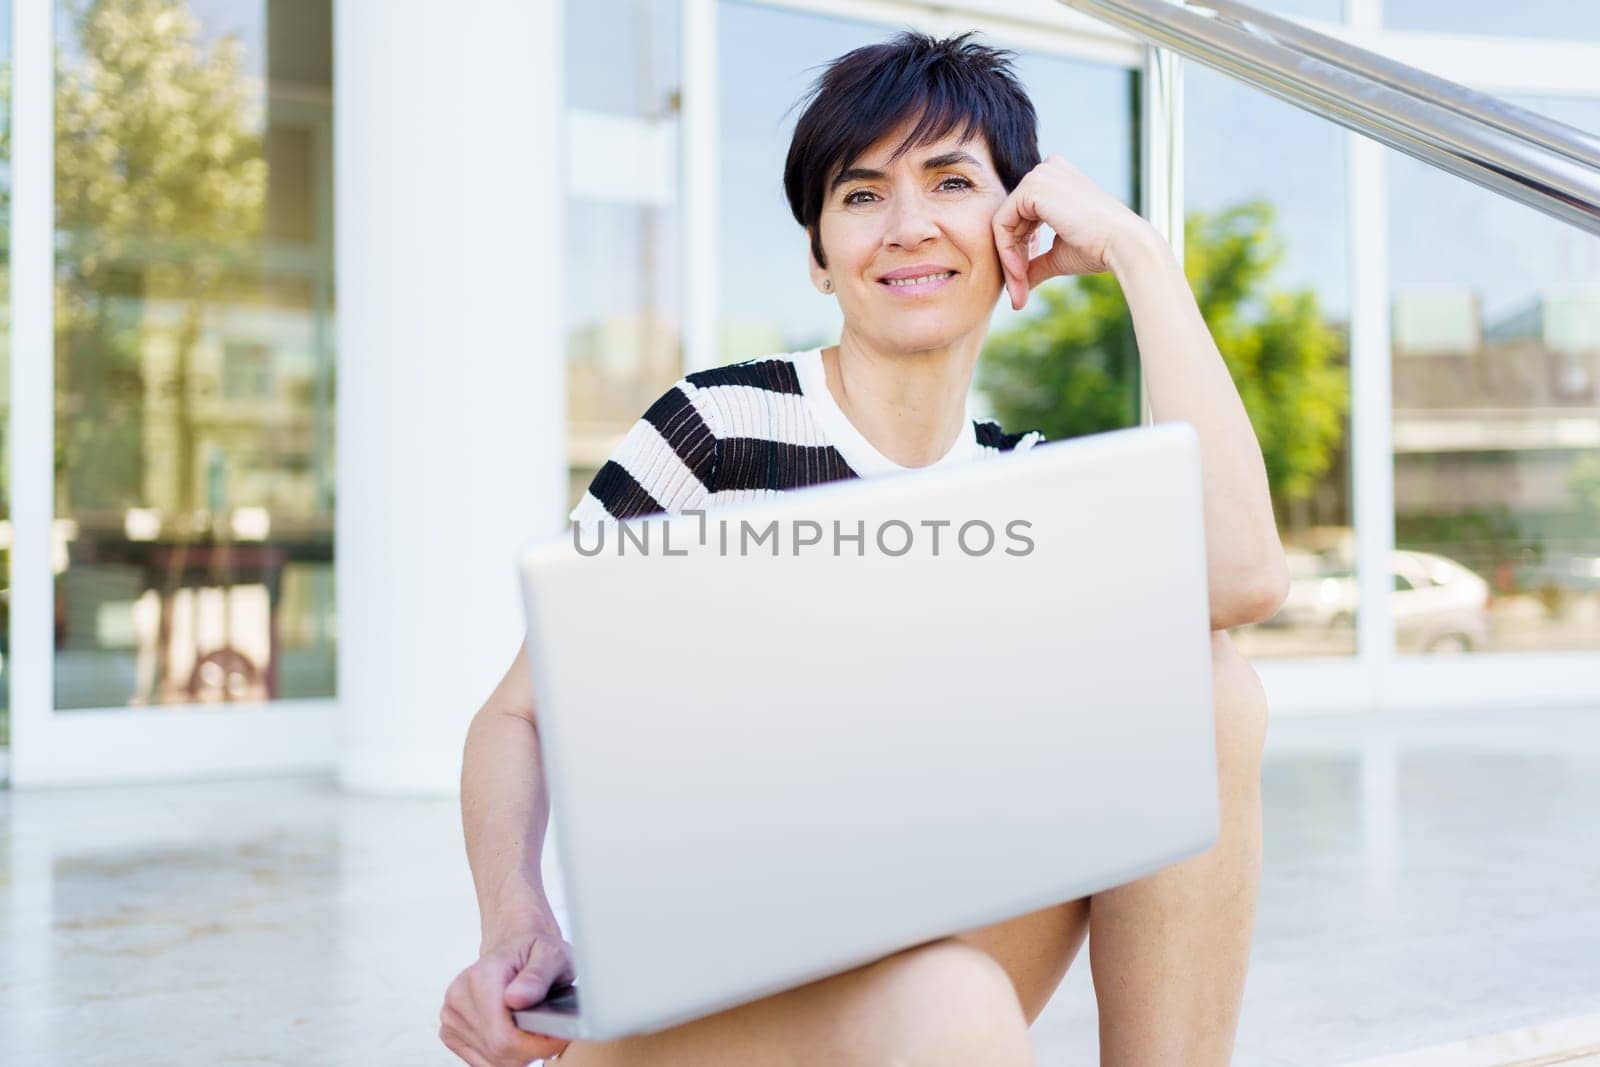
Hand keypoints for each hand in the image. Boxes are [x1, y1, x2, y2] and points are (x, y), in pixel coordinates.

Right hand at [440, 931, 576, 1065]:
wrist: (515, 947)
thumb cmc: (534, 951)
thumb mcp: (551, 955)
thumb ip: (537, 976)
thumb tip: (518, 998)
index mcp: (481, 977)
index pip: (505, 1037)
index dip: (536, 1045)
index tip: (558, 1037)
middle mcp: (459, 996)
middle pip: (498, 1052)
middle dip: (530, 1050)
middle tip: (550, 1031)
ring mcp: (451, 1015)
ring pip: (491, 1061)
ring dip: (517, 1053)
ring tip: (532, 1027)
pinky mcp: (450, 1031)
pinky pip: (480, 1061)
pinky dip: (502, 1056)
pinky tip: (515, 1034)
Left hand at [991, 154, 1154, 310]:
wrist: (1123, 244)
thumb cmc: (1098, 248)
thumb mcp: (1059, 255)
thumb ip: (1035, 263)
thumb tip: (1017, 286)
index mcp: (1055, 180)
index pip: (1021, 217)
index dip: (1020, 251)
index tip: (1024, 279)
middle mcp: (1046, 170)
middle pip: (1010, 220)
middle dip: (1012, 259)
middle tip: (1019, 292)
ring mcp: (1039, 175)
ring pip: (1002, 223)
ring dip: (1008, 260)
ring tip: (1020, 288)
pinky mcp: (1032, 187)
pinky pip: (1001, 223)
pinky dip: (1006, 252)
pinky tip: (1021, 273)